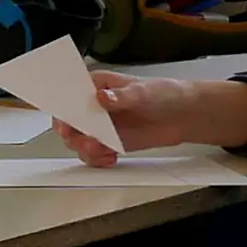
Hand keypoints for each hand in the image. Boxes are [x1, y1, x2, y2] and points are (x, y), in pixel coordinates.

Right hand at [75, 71, 246, 166]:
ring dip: (86, 150)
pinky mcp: (109, 143)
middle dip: (73, 135)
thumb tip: (102, 97)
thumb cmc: (164, 94)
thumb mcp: (142, 92)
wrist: (183, 116)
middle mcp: (93, 107)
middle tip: (86, 141)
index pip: (69, 96)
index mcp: (95, 86)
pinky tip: (110, 157)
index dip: (63, 109)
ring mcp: (100, 126)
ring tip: (103, 151)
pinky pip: (92, 155)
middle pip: (68, 123)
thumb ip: (121, 96)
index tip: (66, 122)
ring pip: (77, 142)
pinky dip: (97, 160)